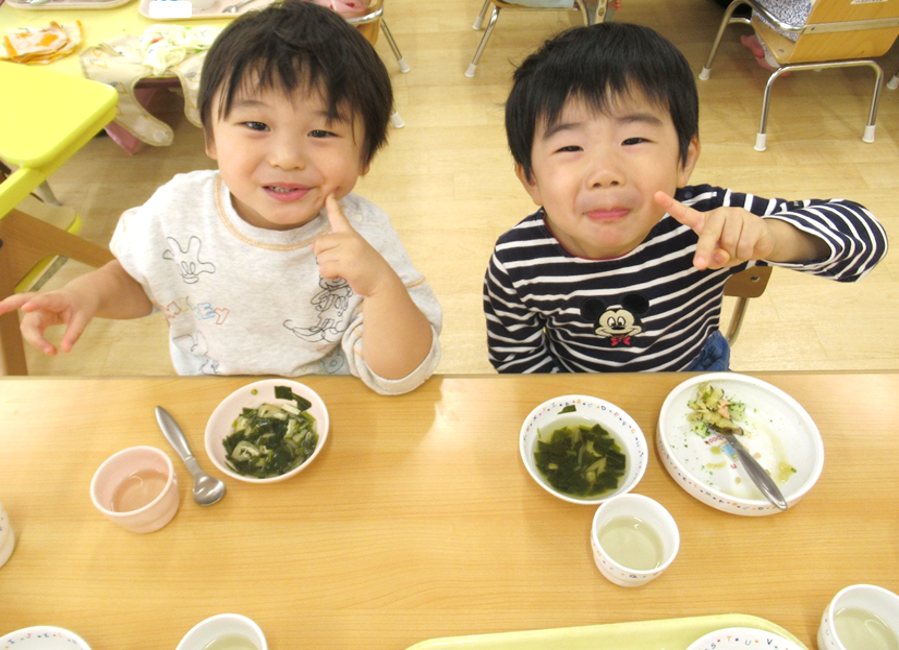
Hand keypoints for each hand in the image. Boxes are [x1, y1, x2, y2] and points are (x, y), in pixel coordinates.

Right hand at [0, 289, 99, 354]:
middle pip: (30, 318)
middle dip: (34, 335)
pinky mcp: (36, 317)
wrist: (80, 295)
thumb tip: (65, 350)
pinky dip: (32, 338)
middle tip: (48, 350)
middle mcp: (43, 303)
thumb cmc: (82, 304)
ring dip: (36, 341)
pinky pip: (28, 328)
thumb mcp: (84, 317)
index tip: (26, 308)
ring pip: (27, 326)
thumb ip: (74, 332)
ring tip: (53, 352)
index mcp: (58, 298)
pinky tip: (37, 343)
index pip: (44, 299)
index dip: (36, 303)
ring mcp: (37, 310)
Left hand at [312, 195, 394, 296]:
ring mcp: (348, 251)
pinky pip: (324, 270)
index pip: (338, 216)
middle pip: (319, 244)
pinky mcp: (346, 265)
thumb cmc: (367, 267)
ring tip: (344, 269)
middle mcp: (349, 239)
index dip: (331, 204)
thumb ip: (335, 246)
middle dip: (323, 257)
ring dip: (327, 268)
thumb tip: (312, 248)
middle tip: (339, 262)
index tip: (329, 193)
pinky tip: (341, 275)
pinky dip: (329, 276)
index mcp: (351, 234)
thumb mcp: (354, 251)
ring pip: (320, 259)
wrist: (382, 281)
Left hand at [655, 191, 775, 269]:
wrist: (761, 241)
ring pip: (729, 244)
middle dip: (704, 251)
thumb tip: (720, 255)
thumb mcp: (718, 258)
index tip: (656, 195)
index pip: (685, 214)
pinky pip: (744, 246)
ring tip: (738, 249)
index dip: (671, 205)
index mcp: (704, 222)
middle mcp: (719, 214)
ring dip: (734, 254)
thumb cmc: (733, 248)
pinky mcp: (752, 220)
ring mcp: (736, 215)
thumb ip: (713, 259)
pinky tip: (749, 248)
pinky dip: (745, 254)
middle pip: (708, 234)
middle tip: (699, 265)